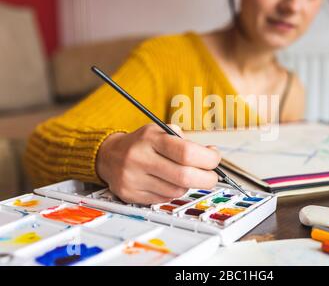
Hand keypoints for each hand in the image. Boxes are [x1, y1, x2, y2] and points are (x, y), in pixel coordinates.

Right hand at [96, 124, 220, 204]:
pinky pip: (163, 199)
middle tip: (212, 176)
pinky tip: (168, 182)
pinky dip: (172, 192)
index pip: (186, 152)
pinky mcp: (130, 195)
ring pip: (176, 191)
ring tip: (184, 175)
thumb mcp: (161, 131)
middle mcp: (140, 158)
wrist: (109, 155)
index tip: (215, 158)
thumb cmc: (143, 142)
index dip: (208, 158)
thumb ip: (185, 142)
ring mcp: (133, 179)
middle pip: (184, 176)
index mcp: (150, 138)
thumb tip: (211, 156)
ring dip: (188, 185)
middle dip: (206, 178)